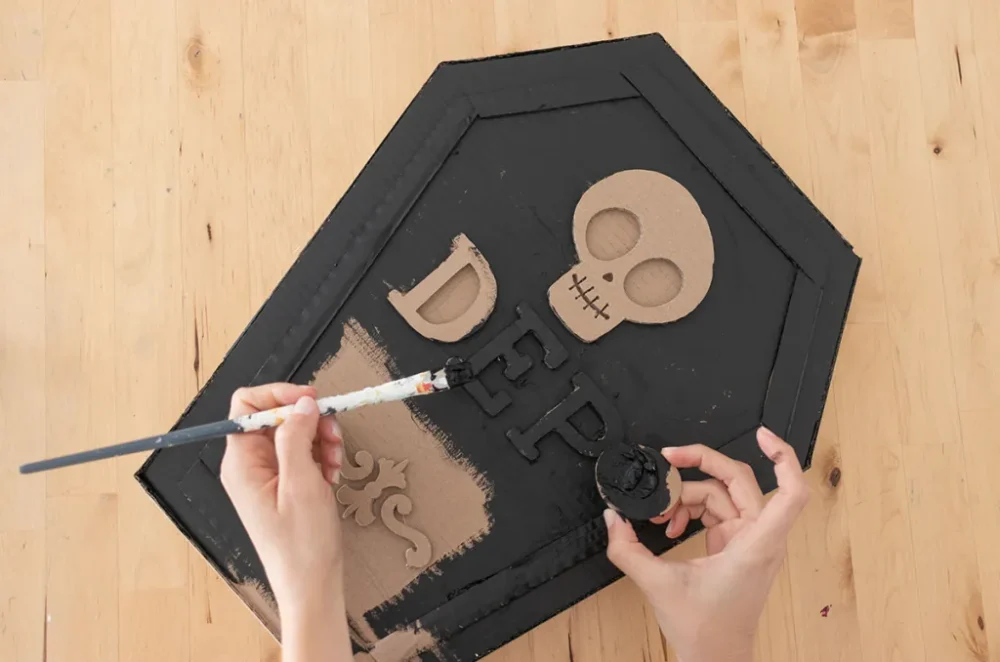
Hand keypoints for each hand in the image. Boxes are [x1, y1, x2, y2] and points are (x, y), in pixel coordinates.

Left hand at [220, 383, 350, 661]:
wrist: (311, 585)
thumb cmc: (301, 546)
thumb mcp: (301, 485)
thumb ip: (297, 438)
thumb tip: (302, 403)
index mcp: (241, 463)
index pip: (248, 406)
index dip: (280, 395)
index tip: (312, 399)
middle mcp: (250, 466)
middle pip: (277, 417)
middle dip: (309, 420)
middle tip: (334, 437)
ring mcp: (268, 476)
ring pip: (295, 434)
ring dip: (321, 439)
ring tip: (336, 463)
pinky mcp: (285, 486)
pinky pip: (304, 454)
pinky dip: (323, 457)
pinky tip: (333, 476)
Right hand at [604, 427, 810, 661]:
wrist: (716, 661)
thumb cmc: (705, 632)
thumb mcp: (658, 585)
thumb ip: (627, 548)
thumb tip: (613, 518)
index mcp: (755, 545)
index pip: (791, 492)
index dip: (782, 457)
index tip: (762, 435)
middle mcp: (760, 539)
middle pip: (740, 480)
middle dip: (702, 464)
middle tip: (670, 455)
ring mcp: (751, 542)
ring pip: (723, 494)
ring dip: (688, 495)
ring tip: (661, 513)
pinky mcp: (739, 547)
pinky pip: (718, 511)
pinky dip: (692, 511)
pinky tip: (671, 525)